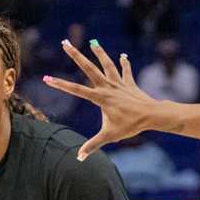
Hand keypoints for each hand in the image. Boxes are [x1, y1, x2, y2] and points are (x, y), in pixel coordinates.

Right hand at [42, 39, 167, 158]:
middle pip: (89, 68)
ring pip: (107, 64)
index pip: (76, 90)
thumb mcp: (109, 136)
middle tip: (65, 43)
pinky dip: (124, 63)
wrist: (152, 115)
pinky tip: (122, 55)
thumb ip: (93, 145)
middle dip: (76, 55)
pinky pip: (126, 71)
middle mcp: (108, 87)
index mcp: (100, 98)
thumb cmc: (130, 126)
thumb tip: (79, 157)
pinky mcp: (129, 84)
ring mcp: (119, 84)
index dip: (60, 85)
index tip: (47, 78)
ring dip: (99, 53)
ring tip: (92, 42)